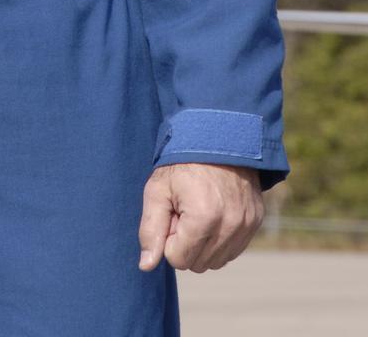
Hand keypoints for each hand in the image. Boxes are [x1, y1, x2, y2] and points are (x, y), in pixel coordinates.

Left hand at [137, 163, 263, 272]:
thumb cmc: (182, 163)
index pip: (178, 259)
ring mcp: (246, 224)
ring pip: (216, 261)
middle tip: (184, 210)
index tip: (172, 212)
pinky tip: (214, 212)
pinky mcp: (255, 221)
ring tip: (199, 210)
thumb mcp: (158, 189)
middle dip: (186, 242)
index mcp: (203, 217)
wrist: (217, 137)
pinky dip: (220, 239)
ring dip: (203, 243)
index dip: (169, 237)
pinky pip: (233, 250)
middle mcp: (230, 225)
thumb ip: (150, 229)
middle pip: (198, 264)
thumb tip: (146, 266)